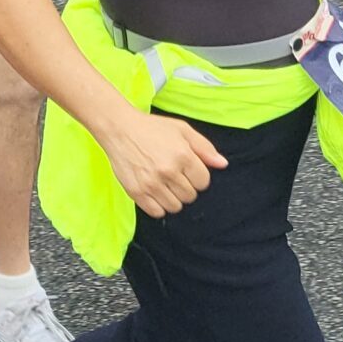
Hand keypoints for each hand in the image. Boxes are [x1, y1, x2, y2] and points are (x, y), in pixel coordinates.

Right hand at [97, 111, 227, 216]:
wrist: (120, 129)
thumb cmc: (152, 128)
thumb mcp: (183, 130)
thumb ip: (205, 148)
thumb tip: (222, 164)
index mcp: (183, 156)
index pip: (203, 182)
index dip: (197, 177)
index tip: (187, 170)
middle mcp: (168, 171)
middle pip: (190, 196)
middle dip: (185, 187)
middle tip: (174, 175)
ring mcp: (151, 184)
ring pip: (175, 207)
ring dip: (173, 198)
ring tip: (164, 183)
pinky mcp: (136, 192)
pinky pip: (157, 212)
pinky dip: (158, 206)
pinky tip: (155, 192)